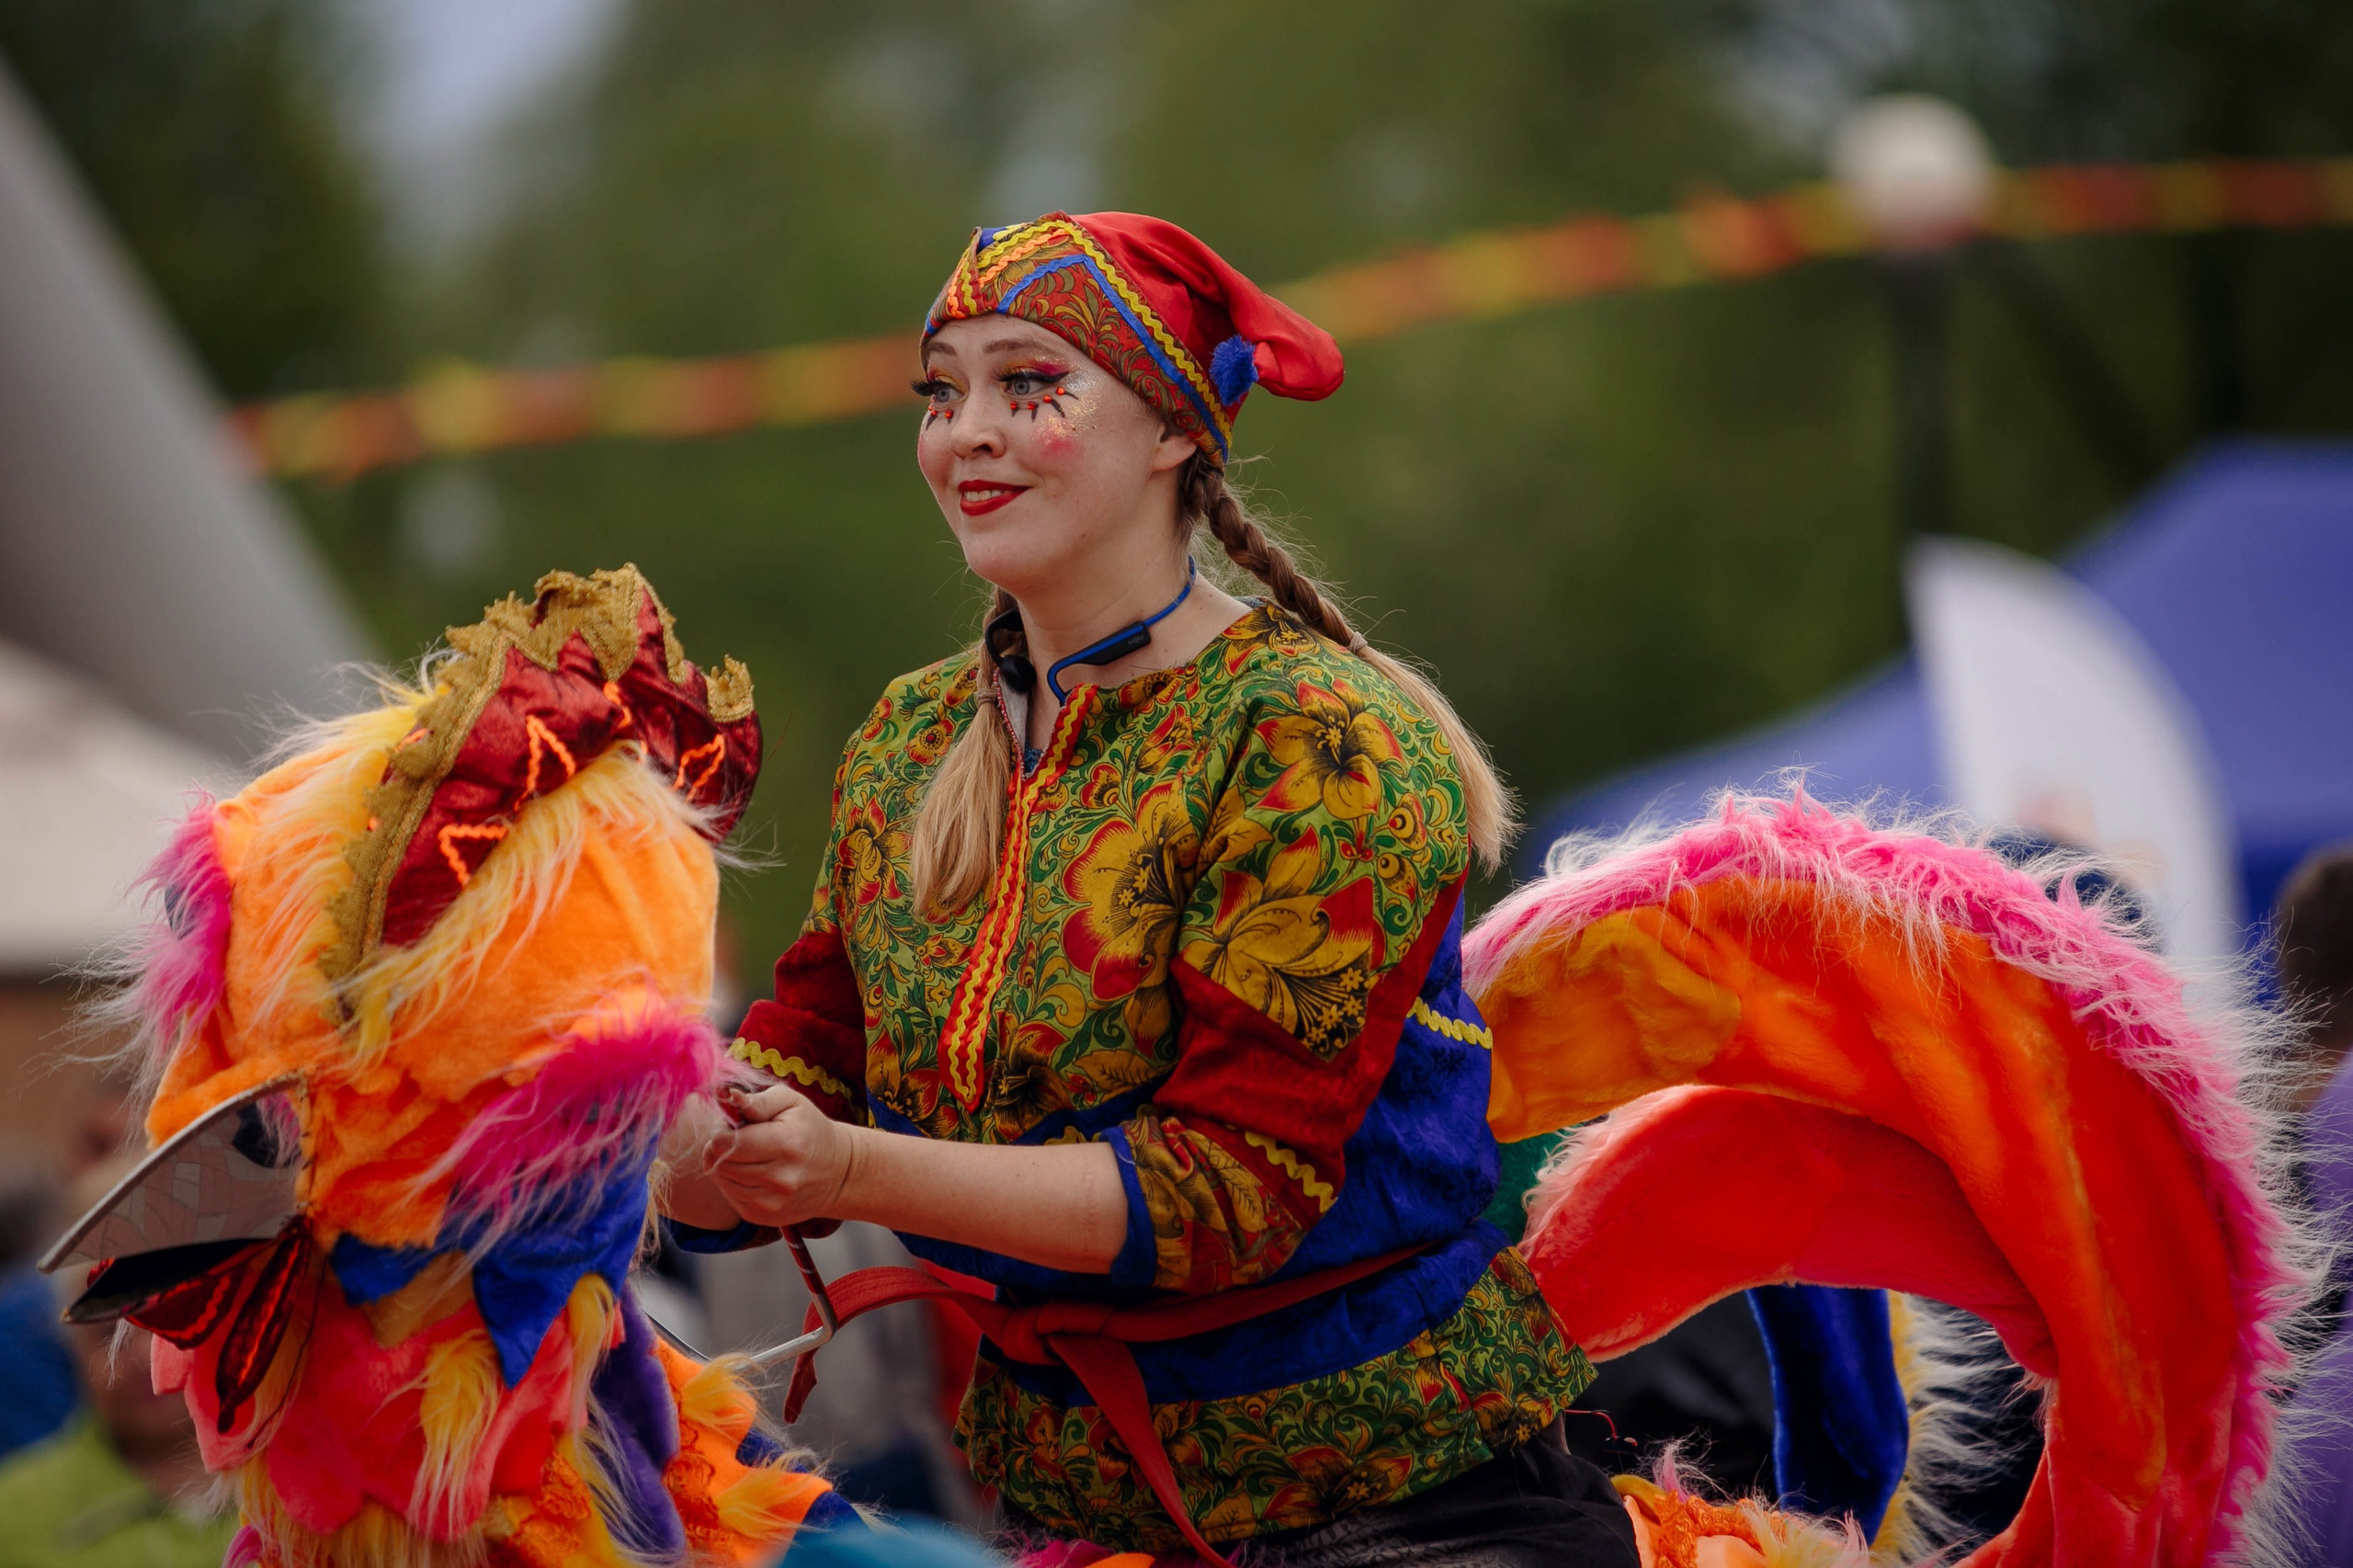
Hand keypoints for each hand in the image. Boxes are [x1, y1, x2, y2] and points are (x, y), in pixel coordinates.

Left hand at [709, 1082, 855, 1229]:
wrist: (837, 1172)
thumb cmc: (809, 1129)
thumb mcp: (791, 1103)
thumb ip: (759, 1101)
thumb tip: (729, 1097)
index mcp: (786, 1144)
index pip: (729, 1144)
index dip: (721, 1132)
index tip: (731, 1126)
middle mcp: (780, 1178)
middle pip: (721, 1164)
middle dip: (720, 1149)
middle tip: (736, 1139)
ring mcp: (772, 1202)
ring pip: (722, 1182)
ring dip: (725, 1167)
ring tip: (746, 1156)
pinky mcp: (764, 1217)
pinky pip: (730, 1197)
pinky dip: (733, 1184)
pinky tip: (750, 1173)